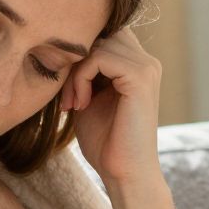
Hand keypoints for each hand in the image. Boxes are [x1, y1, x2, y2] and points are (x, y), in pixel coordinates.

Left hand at [60, 26, 163, 189]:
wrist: (124, 173)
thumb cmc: (105, 141)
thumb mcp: (88, 97)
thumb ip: (83, 71)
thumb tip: (62, 45)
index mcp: (137, 65)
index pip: (103, 35)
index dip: (79, 57)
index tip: (67, 92)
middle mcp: (146, 61)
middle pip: (99, 35)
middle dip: (74, 62)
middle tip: (66, 98)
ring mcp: (146, 67)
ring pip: (97, 45)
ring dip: (75, 73)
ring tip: (72, 104)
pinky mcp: (140, 77)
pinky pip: (99, 58)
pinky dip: (80, 79)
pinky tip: (80, 106)